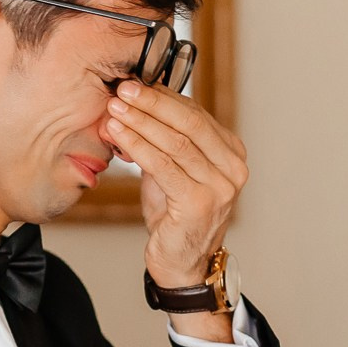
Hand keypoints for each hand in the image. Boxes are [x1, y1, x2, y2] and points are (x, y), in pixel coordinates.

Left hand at [104, 79, 246, 332]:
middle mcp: (233, 169)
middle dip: (151, 103)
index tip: (133, 82)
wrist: (182, 263)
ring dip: (140, 122)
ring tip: (114, 109)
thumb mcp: (173, 170)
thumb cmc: (175, 216)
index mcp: (231, 154)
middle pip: (189, 122)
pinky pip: (164, 166)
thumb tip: (135, 103)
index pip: (196, 114)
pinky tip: (118, 135)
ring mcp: (221, 187)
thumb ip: (164, 141)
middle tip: (122, 89)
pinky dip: (138, 146)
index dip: (162, 96)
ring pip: (176, 142)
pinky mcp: (201, 203)